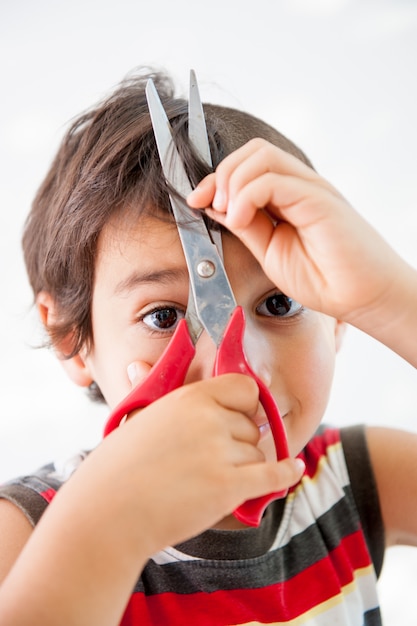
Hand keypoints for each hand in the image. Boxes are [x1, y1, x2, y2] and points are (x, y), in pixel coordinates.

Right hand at [96, 372, 302, 552]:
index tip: (240, 415)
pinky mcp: (229, 487)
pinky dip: (286, 474)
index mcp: (189, 398)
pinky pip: (273, 475)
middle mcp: (210, 420)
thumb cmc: (117, 469)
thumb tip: (138, 364)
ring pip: (257, 453)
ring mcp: (221, 453)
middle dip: (239, 441)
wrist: (106, 514)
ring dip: (244, 467)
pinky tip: (294, 470)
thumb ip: (158, 396)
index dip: (244, 403)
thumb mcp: (138, 418)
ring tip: (211, 479)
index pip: (243, 388)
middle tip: (212, 458)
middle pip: (251, 425)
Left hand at [188, 139, 410, 332]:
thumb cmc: (324, 280)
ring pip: (261, 156)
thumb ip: (245, 226)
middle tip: (209, 205)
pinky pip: (273, 180)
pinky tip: (241, 219)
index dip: (215, 179)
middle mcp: (300, 186)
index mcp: (288, 197)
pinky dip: (246, 195)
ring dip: (232, 182)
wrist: (362, 298)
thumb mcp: (270, 252)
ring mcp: (311, 189)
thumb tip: (214, 205)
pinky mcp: (319, 199)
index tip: (194, 200)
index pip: (247, 167)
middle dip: (220, 175)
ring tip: (229, 214)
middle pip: (252, 152)